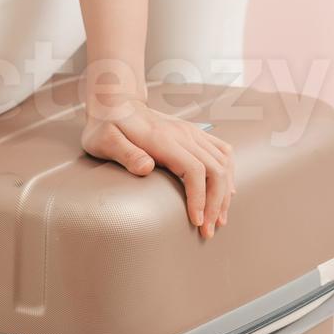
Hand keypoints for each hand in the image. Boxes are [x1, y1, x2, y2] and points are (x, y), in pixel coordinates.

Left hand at [80, 101, 236, 238]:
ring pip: (222, 162)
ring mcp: (191, 132)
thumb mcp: (105, 139)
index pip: (194, 169)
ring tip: (219, 219)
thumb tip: (146, 167)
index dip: (200, 198)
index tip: (197, 221)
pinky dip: (229, 173)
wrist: (115, 103)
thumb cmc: (106, 125)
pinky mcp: (194, 133)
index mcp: (162, 138)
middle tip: (208, 231)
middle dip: (216, 203)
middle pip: (215, 169)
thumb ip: (125, 153)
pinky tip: (226, 191)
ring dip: (225, 193)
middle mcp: (182, 133)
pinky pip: (222, 151)